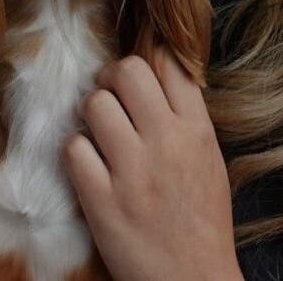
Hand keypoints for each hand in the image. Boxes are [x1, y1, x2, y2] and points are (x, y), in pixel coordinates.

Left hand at [64, 49, 241, 280]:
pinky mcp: (103, 202)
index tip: (139, 81)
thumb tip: (154, 73)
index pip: (169, 62)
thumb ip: (185, 117)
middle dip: (111, 79)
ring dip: (90, 117)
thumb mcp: (209, 159)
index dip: (148, 62)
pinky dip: (75, 155)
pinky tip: (88, 168)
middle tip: (109, 98)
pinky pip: (73, 149)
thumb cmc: (201, 220)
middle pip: (126, 71)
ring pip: (94, 105)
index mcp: (197, 130)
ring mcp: (134, 172)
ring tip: (98, 137)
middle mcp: (167, 142)